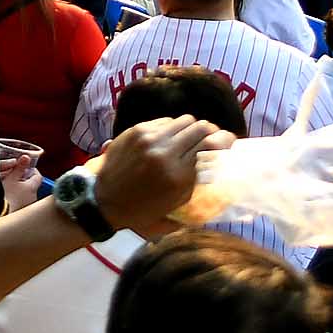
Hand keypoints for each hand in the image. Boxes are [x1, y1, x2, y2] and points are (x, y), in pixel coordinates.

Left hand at [95, 113, 227, 236]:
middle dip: (212, 132)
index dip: (226, 141)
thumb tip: (223, 176)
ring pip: (185, 120)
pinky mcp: (137, 130)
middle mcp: (166, 153)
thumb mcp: (176, 209)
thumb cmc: (142, 211)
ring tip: (192, 139)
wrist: (102, 200)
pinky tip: (171, 139)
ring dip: (193, 129)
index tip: (230, 142)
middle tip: (214, 139)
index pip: (212, 146)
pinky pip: (165, 121)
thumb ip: (200, 191)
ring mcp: (150, 139)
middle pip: (202, 128)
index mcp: (179, 176)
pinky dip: (173, 129)